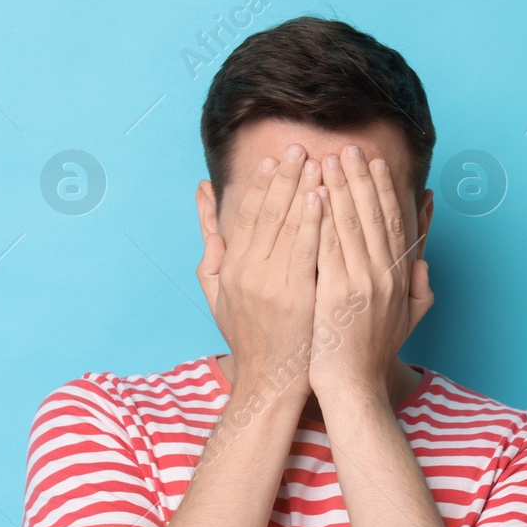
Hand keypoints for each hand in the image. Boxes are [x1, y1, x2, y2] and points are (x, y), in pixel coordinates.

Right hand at [196, 144, 323, 399]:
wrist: (269, 379)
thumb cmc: (249, 336)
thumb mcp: (217, 292)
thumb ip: (211, 247)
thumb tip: (204, 200)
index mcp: (231, 268)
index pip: (247, 216)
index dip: (260, 185)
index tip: (274, 160)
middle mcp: (247, 272)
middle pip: (266, 214)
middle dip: (283, 177)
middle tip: (299, 148)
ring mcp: (270, 284)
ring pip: (286, 226)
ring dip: (301, 189)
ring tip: (315, 162)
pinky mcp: (295, 297)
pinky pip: (304, 251)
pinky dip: (311, 221)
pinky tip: (321, 197)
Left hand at [309, 146, 432, 402]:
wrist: (353, 388)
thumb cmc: (372, 357)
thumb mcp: (408, 323)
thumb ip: (420, 292)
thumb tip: (424, 265)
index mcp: (400, 279)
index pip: (393, 224)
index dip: (383, 191)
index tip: (374, 165)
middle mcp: (385, 276)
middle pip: (372, 216)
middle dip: (358, 178)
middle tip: (347, 149)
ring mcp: (362, 284)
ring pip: (349, 225)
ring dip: (337, 189)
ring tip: (326, 160)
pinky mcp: (336, 294)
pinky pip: (327, 247)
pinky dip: (320, 219)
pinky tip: (311, 196)